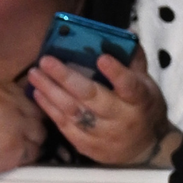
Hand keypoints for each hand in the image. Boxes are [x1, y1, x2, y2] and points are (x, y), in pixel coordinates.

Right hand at [0, 81, 44, 182]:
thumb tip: (1, 105)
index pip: (23, 94)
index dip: (21, 108)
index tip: (17, 118)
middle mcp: (9, 104)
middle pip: (36, 112)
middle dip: (30, 124)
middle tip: (21, 136)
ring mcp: (16, 126)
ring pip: (40, 133)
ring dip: (32, 141)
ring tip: (16, 150)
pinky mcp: (16, 149)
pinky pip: (34, 152)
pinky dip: (26, 158)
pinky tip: (12, 160)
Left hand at [27, 49, 168, 166]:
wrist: (143, 149)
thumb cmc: (144, 110)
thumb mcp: (148, 86)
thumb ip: (134, 61)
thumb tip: (125, 32)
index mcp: (139, 100)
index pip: (129, 86)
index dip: (116, 73)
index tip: (101, 58)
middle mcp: (120, 117)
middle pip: (91, 97)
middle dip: (66, 78)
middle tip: (46, 60)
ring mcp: (101, 133)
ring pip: (72, 111)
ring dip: (51, 91)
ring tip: (35, 74)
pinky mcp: (86, 145)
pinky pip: (64, 125)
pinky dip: (50, 108)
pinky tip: (38, 93)